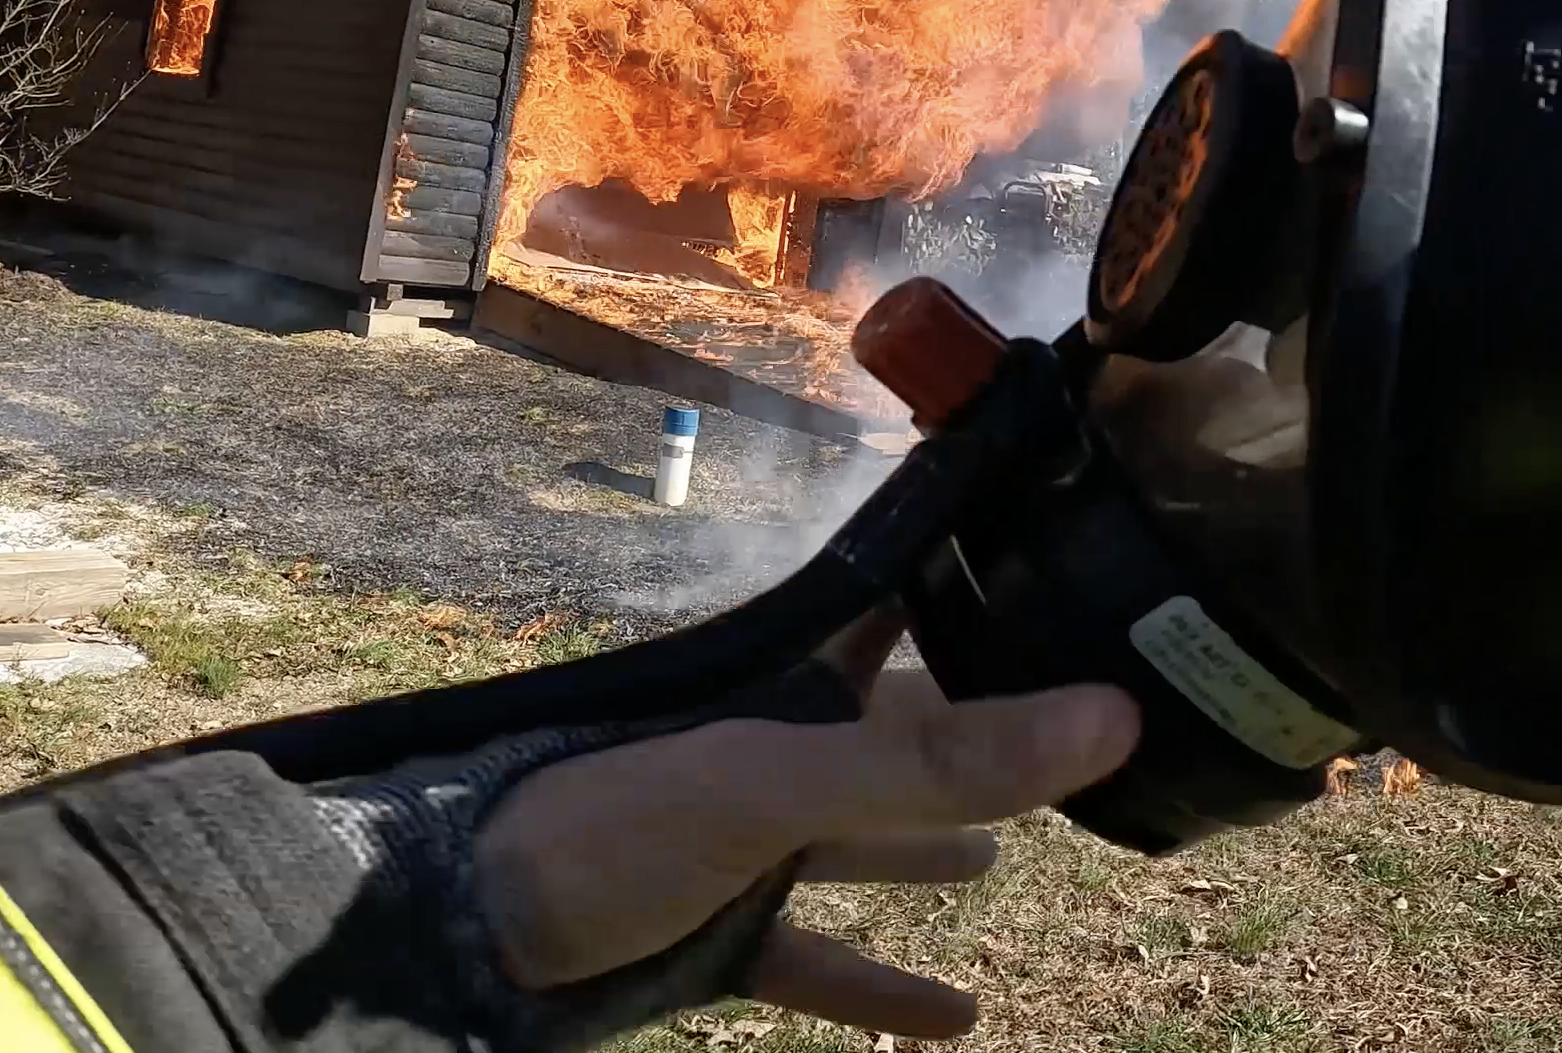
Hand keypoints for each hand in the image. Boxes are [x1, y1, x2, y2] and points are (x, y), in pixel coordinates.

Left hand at [474, 616, 1141, 1040]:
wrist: (453, 933)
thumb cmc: (599, 822)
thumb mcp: (772, 783)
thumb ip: (930, 763)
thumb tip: (1109, 716)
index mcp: (779, 681)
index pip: (892, 608)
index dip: (966, 581)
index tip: (1057, 555)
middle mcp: (771, 754)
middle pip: (895, 738)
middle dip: (970, 736)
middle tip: (1060, 731)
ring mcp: (744, 851)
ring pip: (863, 846)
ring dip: (931, 849)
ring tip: (1007, 855)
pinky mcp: (719, 939)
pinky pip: (820, 966)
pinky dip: (885, 993)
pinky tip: (958, 1021)